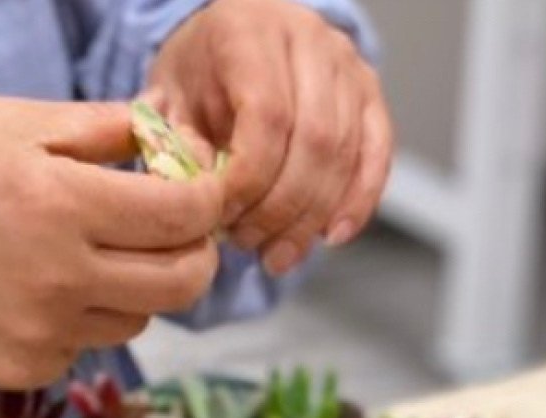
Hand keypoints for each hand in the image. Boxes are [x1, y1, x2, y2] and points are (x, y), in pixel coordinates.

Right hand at [0, 98, 222, 387]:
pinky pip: (86, 346)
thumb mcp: (13, 122)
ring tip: (88, 252)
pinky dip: (81, 318)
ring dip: (135, 286)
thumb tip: (177, 136)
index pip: (185, 215)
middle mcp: (59, 279)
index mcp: (61, 204)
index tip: (203, 189)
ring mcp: (41, 333)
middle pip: (183, 284)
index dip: (209, 198)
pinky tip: (36, 287)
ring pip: (137, 319)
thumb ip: (105, 129)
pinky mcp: (24, 369)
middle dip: (197, 252)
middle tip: (180, 231)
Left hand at [147, 0, 392, 276]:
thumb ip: (180, 146)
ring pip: (344, 154)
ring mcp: (346, 65)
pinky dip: (358, 202)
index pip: (268, 116)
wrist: (230, 42)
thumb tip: (204, 197)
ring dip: (311, 218)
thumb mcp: (168, 100)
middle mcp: (308, 40)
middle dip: (281, 209)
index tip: (224, 217)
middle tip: (249, 244)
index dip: (250, 180)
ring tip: (277, 255)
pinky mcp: (369, 93)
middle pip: (314, 141)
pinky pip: (377, 154)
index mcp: (250, 33)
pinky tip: (331, 237)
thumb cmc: (198, 75)